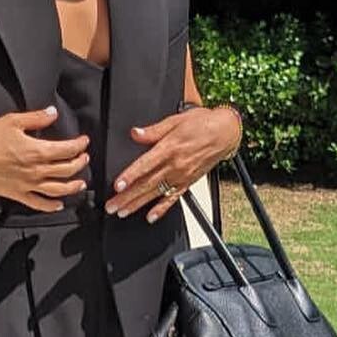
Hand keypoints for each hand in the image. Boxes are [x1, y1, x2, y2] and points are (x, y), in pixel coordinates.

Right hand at [0, 105, 91, 210]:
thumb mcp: (12, 121)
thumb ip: (36, 118)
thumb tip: (52, 113)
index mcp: (37, 151)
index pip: (67, 150)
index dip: (79, 145)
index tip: (84, 142)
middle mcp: (35, 170)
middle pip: (67, 169)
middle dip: (79, 163)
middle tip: (84, 158)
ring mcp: (27, 184)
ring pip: (58, 189)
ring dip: (73, 186)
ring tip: (80, 184)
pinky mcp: (17, 194)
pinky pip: (38, 203)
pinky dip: (51, 206)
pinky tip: (58, 205)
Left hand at [105, 105, 239, 222]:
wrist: (225, 132)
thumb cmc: (202, 123)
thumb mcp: (175, 120)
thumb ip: (153, 130)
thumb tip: (135, 133)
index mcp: (169, 148)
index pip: (145, 165)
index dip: (130, 176)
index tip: (118, 186)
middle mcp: (175, 165)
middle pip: (147, 184)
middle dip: (127, 197)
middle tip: (111, 206)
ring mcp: (181, 176)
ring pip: (155, 193)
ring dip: (138, 204)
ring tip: (122, 212)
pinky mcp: (188, 182)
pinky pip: (173, 198)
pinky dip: (161, 209)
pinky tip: (150, 217)